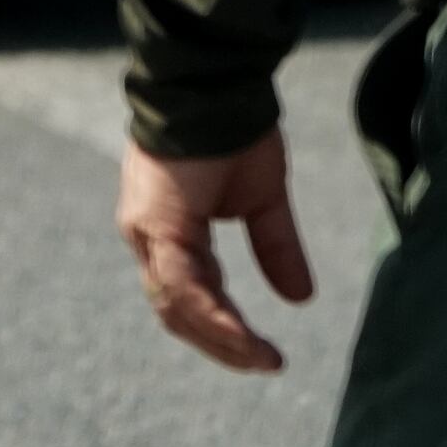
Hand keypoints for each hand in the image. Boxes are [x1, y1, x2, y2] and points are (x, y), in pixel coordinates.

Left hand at [117, 132, 312, 373]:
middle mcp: (145, 236)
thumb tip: (300, 298)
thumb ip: (274, 246)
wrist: (217, 83)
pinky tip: (245, 337)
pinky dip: (215, 317)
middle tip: (263, 363)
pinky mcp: (157, 224)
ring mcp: (146, 231)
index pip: (186, 298)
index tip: (262, 354)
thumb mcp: (262, 199)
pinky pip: (183, 286)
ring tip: (263, 358)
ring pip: (177, 307)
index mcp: (165, 232)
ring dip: (222, 339)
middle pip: (176, 312)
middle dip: (222, 345)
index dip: (223, 330)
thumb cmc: (234, 130)